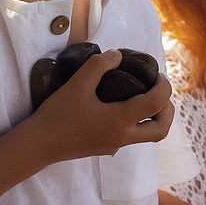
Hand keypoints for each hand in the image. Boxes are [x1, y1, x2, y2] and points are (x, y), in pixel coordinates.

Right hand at [23, 51, 174, 163]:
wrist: (38, 145)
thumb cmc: (57, 115)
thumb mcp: (77, 84)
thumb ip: (99, 65)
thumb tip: (117, 56)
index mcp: (121, 121)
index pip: (156, 103)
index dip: (163, 86)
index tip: (156, 74)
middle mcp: (123, 137)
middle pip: (161, 129)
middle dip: (167, 109)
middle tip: (157, 90)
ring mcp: (115, 145)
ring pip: (148, 136)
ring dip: (154, 117)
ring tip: (143, 97)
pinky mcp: (106, 148)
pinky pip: (131, 136)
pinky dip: (136, 122)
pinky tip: (120, 107)